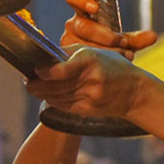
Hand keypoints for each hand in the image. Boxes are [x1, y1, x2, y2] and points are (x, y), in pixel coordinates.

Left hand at [28, 47, 153, 118]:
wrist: (136, 92)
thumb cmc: (114, 67)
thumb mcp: (96, 52)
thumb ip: (70, 54)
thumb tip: (43, 58)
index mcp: (92, 60)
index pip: (61, 71)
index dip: (44, 73)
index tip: (34, 70)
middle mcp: (91, 80)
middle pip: (54, 86)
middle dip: (36, 85)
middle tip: (27, 81)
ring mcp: (90, 97)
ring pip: (56, 97)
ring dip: (42, 93)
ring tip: (34, 87)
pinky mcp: (89, 110)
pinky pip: (63, 106)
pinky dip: (53, 100)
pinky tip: (48, 95)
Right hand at [60, 0, 157, 59]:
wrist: (98, 67)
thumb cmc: (110, 47)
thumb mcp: (124, 42)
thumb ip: (136, 39)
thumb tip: (153, 36)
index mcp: (84, 11)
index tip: (95, 8)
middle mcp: (72, 24)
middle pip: (83, 26)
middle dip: (105, 35)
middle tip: (123, 43)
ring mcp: (66, 41)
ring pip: (80, 44)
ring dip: (104, 50)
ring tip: (125, 55)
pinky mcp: (65, 58)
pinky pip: (77, 59)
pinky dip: (95, 62)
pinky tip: (109, 68)